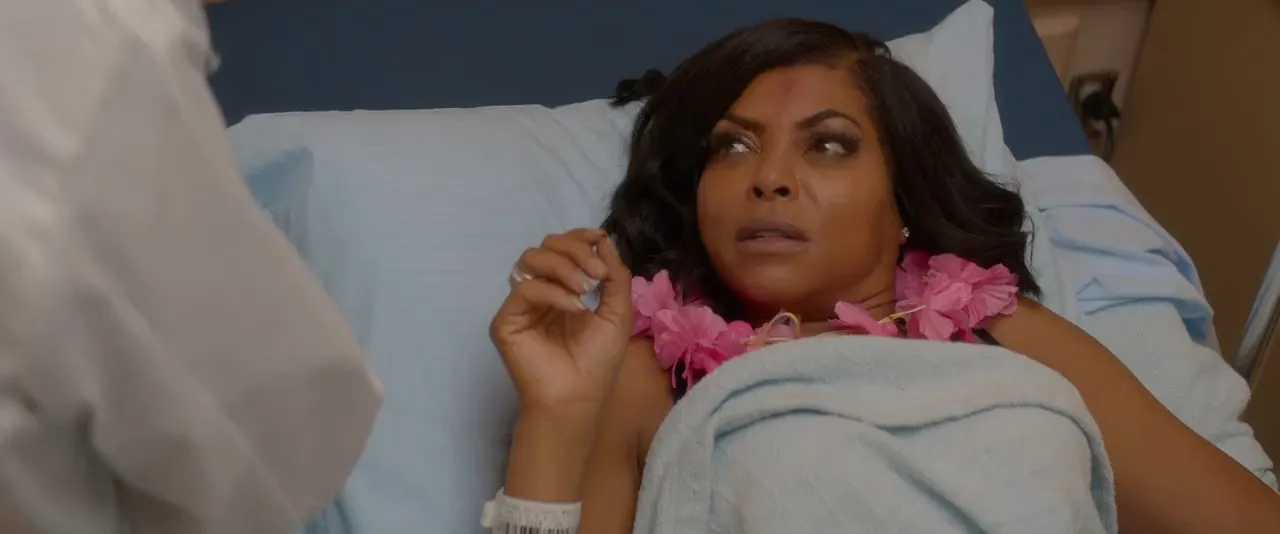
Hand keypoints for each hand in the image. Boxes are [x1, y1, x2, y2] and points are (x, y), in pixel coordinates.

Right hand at [490, 228, 632, 415]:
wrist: (579, 398)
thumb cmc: (598, 361)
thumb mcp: (618, 313)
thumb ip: (615, 276)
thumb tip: (604, 241)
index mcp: (563, 288)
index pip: (561, 247)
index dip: (578, 237)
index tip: (598, 239)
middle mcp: (539, 292)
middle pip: (545, 247)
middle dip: (574, 251)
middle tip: (597, 276)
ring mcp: (521, 305)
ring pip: (529, 259)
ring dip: (563, 267)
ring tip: (585, 290)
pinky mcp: (506, 321)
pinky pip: (525, 289)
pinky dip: (553, 293)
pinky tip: (574, 309)